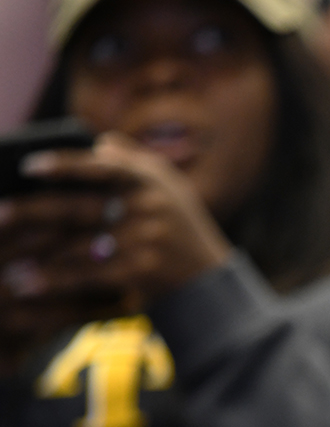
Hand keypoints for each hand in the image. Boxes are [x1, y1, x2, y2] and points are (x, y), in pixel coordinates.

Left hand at [0, 133, 231, 365]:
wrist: (212, 285)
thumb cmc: (184, 234)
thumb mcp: (171, 192)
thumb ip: (135, 163)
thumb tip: (99, 141)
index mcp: (152, 181)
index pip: (102, 165)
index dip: (64, 164)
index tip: (29, 166)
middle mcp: (149, 207)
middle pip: (79, 208)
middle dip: (33, 212)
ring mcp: (146, 240)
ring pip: (77, 245)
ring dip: (37, 255)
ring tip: (6, 261)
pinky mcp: (142, 272)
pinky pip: (87, 275)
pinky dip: (54, 281)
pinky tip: (28, 285)